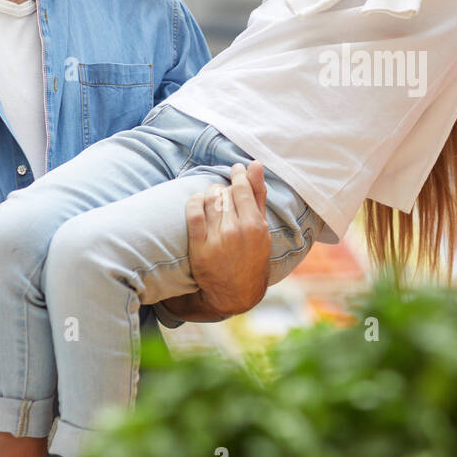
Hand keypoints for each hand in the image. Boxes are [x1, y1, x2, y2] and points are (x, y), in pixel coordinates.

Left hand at [183, 162, 271, 316]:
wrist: (236, 292)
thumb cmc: (253, 257)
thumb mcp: (263, 228)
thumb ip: (258, 195)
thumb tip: (255, 164)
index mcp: (255, 225)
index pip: (242, 188)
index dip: (237, 175)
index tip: (235, 169)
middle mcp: (236, 231)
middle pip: (225, 192)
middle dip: (226, 188)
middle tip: (226, 192)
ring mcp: (217, 240)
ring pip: (210, 199)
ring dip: (211, 193)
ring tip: (214, 197)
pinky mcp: (199, 247)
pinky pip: (193, 213)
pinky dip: (194, 201)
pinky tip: (198, 202)